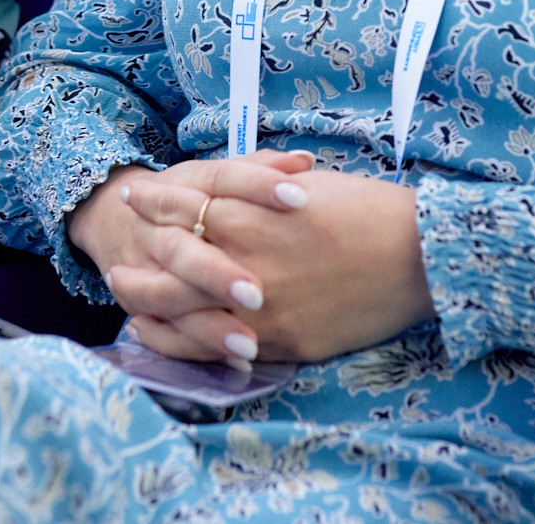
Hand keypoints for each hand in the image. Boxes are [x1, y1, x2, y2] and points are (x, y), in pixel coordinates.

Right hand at [68, 150, 313, 367]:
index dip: (258, 185)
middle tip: (257, 293)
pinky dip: (197, 348)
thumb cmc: (190, 197)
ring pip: (168, 296)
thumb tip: (305, 161)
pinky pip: (165, 331)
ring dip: (208, 324)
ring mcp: (145, 268)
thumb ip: (258, 169)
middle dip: (216, 272)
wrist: (116, 217)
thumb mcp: (216, 176)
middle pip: (184, 249)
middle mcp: (160, 226)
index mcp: (185, 185)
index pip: (221, 179)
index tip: (299, 199)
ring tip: (250, 344)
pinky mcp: (141, 305)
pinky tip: (238, 364)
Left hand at [123, 165, 432, 364]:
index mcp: (245, 210)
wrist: (419, 255)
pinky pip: (214, 348)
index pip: (180, 204)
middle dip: (136, 261)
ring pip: (179, 311)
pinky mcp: (277, 341)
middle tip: (115, 263)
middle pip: (165, 263)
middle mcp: (240, 258)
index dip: (152, 201)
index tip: (133, 196)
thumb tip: (224, 192)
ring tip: (127, 302)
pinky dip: (182, 342)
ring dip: (146, 306)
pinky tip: (167, 338)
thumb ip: (255, 190)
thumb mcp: (302, 186)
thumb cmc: (367, 210)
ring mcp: (255, 305)